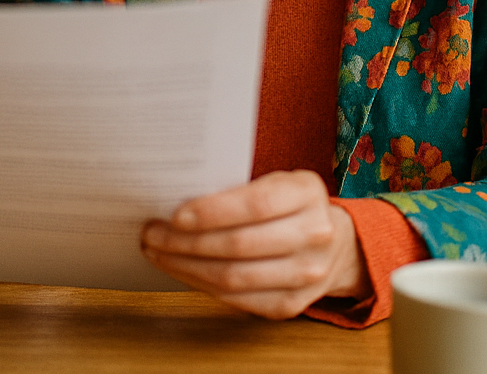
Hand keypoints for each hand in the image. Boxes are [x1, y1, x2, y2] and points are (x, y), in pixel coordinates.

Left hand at [140, 169, 366, 318]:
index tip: (174, 214)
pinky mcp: (292, 304)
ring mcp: (307, 275)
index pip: (255, 204)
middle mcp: (314, 234)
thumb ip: (236, 187)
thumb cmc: (287, 205)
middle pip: (239, 245)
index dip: (212, 212)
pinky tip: (181, 270)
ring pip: (234, 277)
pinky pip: (237, 299)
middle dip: (186, 242)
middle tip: (152, 233)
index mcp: (307, 193)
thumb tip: (173, 199)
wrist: (334, 243)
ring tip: (158, 253)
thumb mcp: (274, 181)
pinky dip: (201, 285)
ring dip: (186, 266)